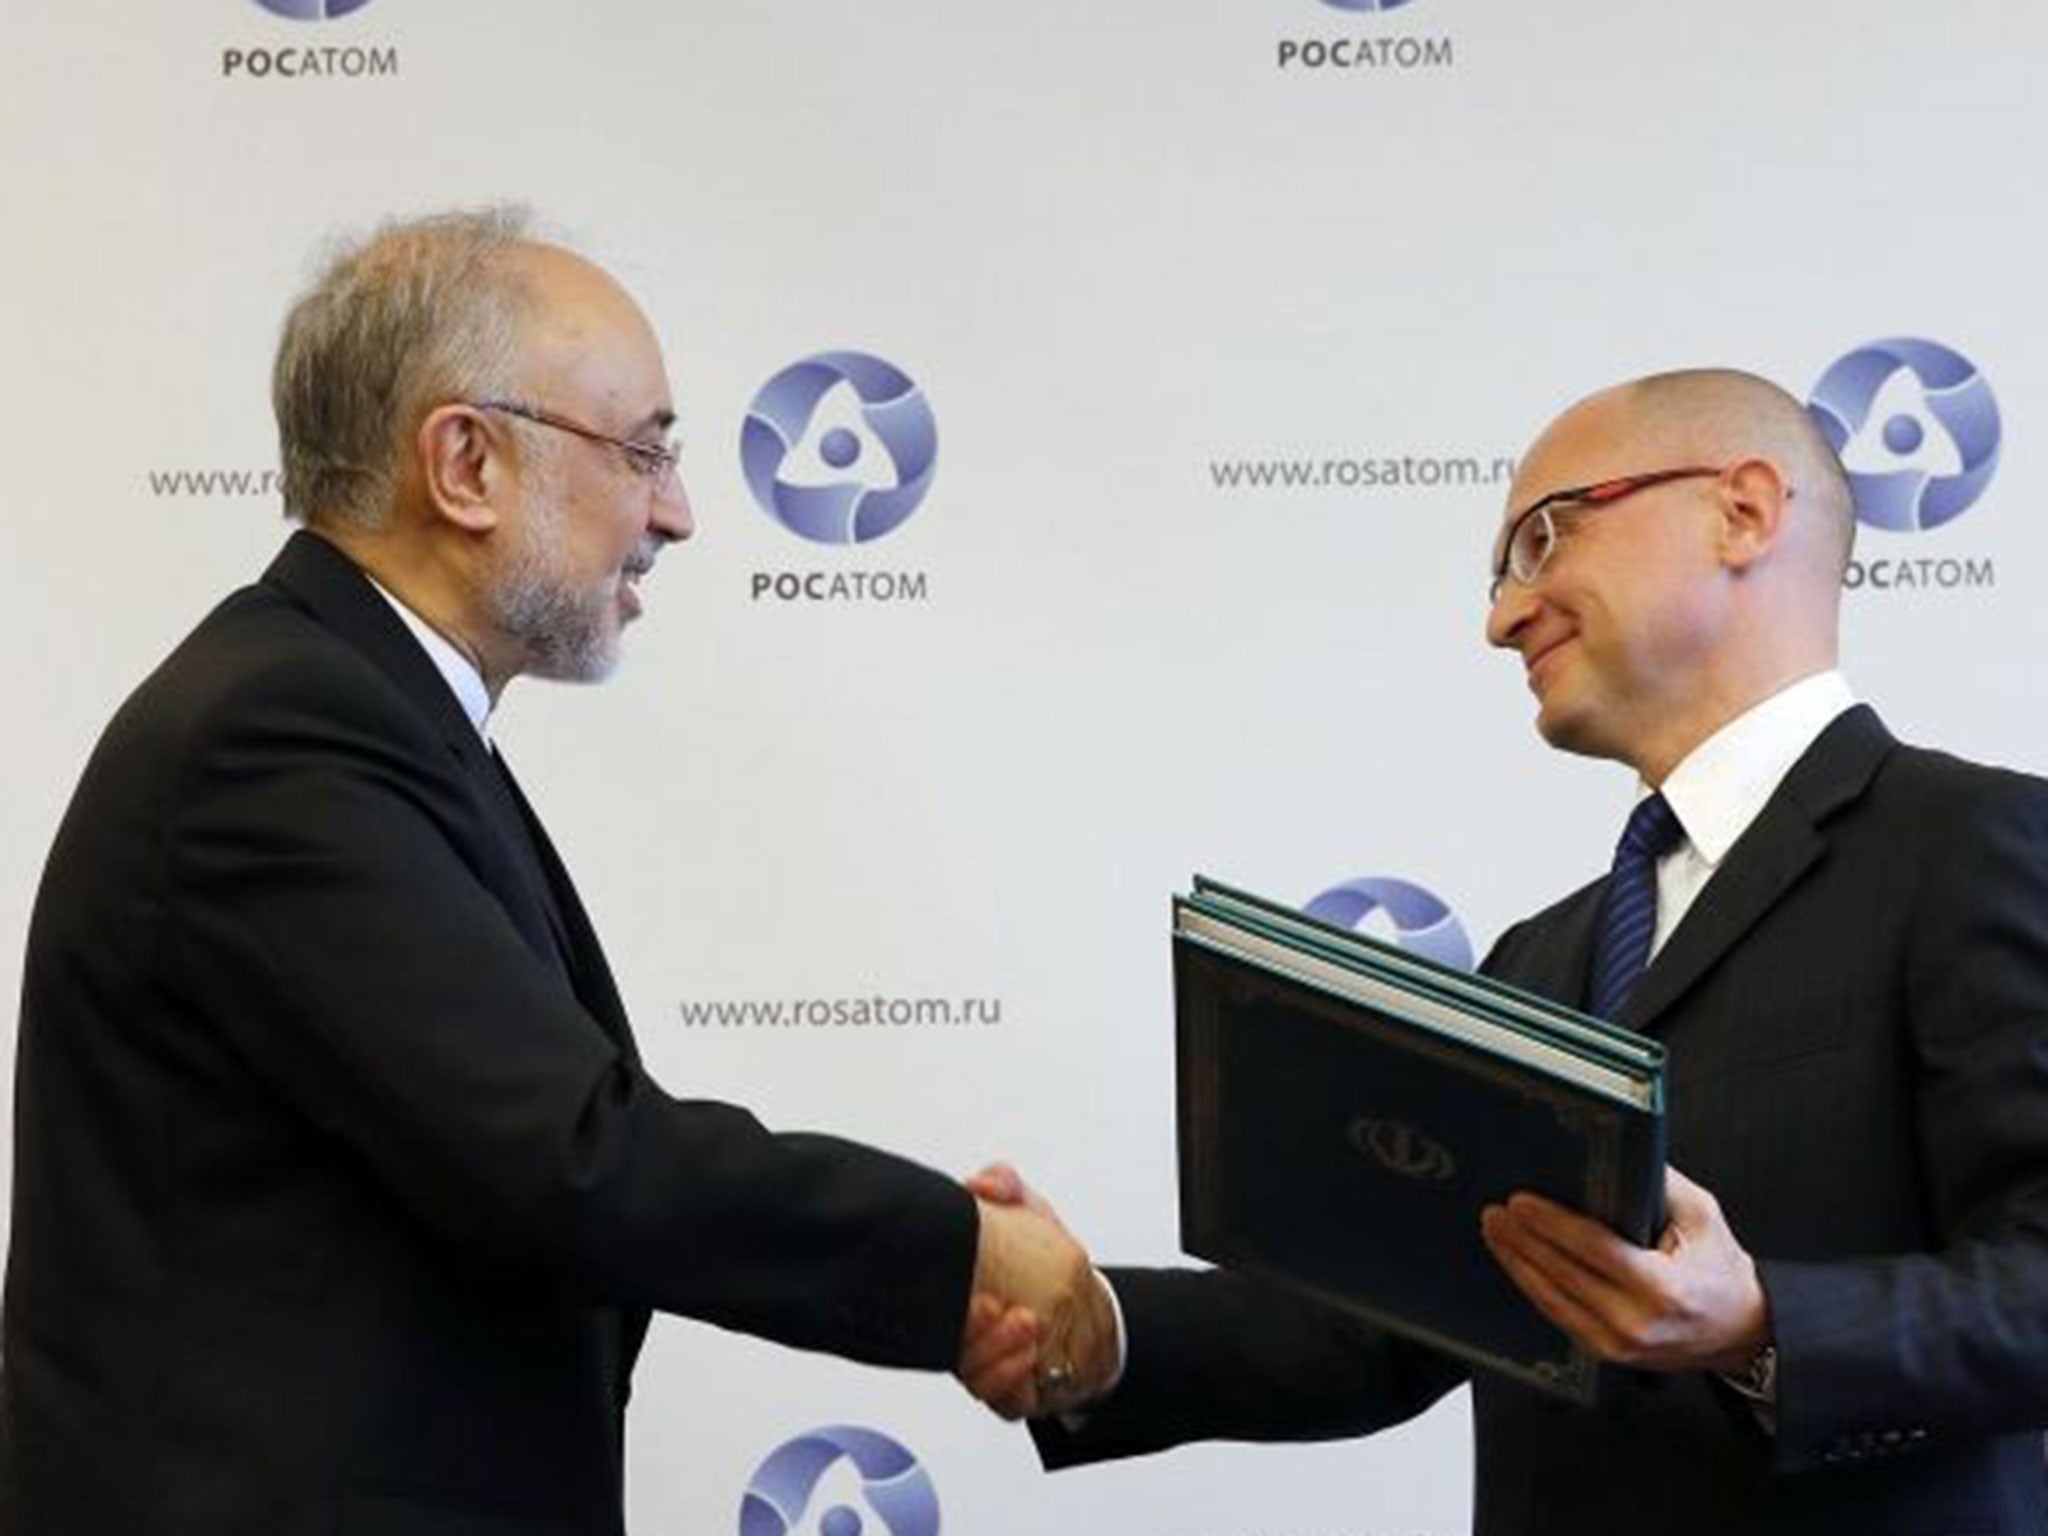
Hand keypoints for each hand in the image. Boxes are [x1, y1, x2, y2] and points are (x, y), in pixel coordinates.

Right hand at [957, 1163, 1117, 1417]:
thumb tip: (982, 1184)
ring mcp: (985, 1363)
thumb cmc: (1042, 1259)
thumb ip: (1005, 1185)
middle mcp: (962, 1332)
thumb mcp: (1026, 1210)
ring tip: (1027, 1324)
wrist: (1083, 1303)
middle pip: (947, 1345)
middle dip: (967, 1331)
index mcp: (955, 1291)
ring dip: (996, 1354)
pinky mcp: (1009, 1391)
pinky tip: (1030, 1354)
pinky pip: (1002, 1398)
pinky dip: (1012, 1379)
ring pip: (971, 1376)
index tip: (968, 1287)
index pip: (927, 1303)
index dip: (936, 1302)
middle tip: (992, 1306)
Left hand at [1479, 1165, 1768, 1373]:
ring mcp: (1618, 1345)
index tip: (1520, 1202)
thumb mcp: (1702, 1216)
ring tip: (1495, 1232)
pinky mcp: (1606, 1353)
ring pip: (1552, 1299)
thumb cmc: (1721, 1270)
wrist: (1741, 1331)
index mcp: (1663, 1289)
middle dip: (1523, 1240)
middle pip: (1563, 1275)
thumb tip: (1615, 1152)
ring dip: (1517, 1263)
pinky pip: (1559, 1316)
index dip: (1551, 1224)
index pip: (1593, 1249)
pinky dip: (1533, 1286)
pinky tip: (1515, 1261)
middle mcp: (1637, 1322)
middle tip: (1495, 1212)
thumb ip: (1658, 1183)